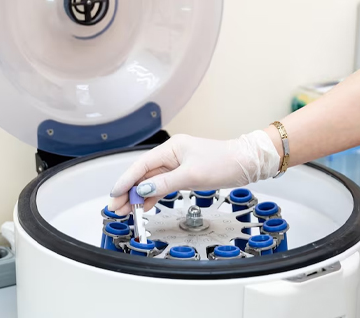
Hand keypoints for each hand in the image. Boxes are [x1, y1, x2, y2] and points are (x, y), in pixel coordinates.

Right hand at [108, 131, 280, 214]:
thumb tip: (143, 190)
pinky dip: (153, 195)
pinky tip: (145, 205)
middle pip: (144, 174)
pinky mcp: (185, 174)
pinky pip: (163, 185)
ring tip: (127, 211)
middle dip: (129, 190)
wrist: (245, 163)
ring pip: (152, 181)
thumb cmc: (223, 162)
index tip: (115, 194)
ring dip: (139, 195)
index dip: (126, 180)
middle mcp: (172, 154)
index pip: (142, 165)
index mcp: (171, 148)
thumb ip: (165, 183)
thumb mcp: (192, 175)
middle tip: (117, 208)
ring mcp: (178, 165)